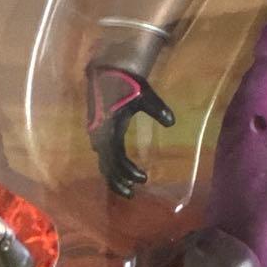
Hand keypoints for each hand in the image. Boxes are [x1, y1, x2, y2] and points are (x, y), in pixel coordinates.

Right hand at [86, 64, 174, 197]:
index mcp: (109, 128)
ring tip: (127, 189)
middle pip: (107, 166)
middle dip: (118, 181)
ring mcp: (96, 134)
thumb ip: (157, 108)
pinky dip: (110, 167)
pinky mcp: (97, 132)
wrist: (107, 71)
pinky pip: (102, 156)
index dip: (128, 170)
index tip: (143, 178)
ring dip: (113, 177)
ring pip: (102, 163)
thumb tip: (171, 121)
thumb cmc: (128, 84)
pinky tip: (119, 174)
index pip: (117, 157)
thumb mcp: (145, 95)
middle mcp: (99, 135)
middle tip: (132, 194)